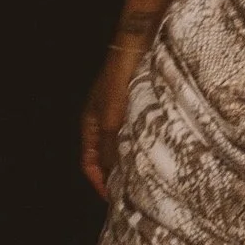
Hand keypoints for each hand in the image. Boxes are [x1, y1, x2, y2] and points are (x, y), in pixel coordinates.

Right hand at [79, 37, 150, 199]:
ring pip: (123, 143)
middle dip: (115, 173)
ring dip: (131, 159)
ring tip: (146, 176)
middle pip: (106, 154)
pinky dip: (142, 143)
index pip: (89, 162)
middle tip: (132, 192)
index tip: (113, 199)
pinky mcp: (135, 102)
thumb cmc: (120, 81)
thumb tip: (113, 176)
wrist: (137, 45)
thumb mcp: (113, 118)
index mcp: (89, 125)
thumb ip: (112, 147)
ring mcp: (119, 111)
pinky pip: (136, 130)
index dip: (98, 182)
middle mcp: (102, 120)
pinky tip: (155, 150)